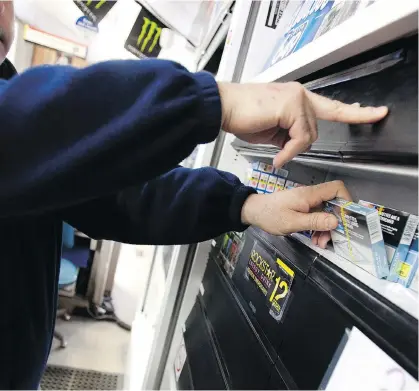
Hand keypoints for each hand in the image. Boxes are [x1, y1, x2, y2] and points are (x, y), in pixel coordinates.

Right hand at [218, 82, 387, 166]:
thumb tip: (296, 145)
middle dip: (299, 145)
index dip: (354, 112)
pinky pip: (300, 136)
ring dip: (292, 149)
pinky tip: (278, 155)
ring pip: (310, 134)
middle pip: (316, 128)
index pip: (331, 106)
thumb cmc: (243, 116)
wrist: (223, 107)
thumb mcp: (272, 129)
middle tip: (280, 154)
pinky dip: (290, 150)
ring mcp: (297, 97)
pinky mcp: (290, 104)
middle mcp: (300, 94)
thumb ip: (289, 134)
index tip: (375, 113)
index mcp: (297, 98)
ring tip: (276, 154)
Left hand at [241, 180, 351, 247]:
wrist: (253, 212)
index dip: (346, 202)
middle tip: (329, 239)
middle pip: (333, 204)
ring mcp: (306, 202)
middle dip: (334, 222)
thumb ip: (315, 221)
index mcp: (309, 195)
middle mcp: (310, 196)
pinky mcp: (302, 208)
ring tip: (319, 242)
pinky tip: (314, 238)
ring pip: (325, 213)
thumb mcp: (293, 222)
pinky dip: (317, 227)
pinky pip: (316, 217)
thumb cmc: (270, 215)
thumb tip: (336, 221)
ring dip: (325, 228)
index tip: (345, 220)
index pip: (337, 189)